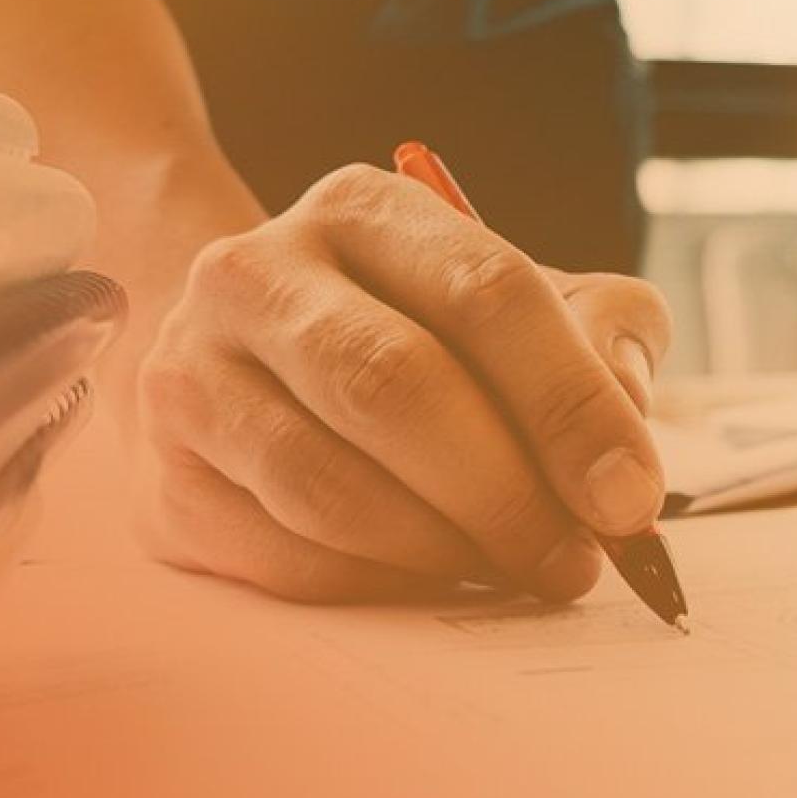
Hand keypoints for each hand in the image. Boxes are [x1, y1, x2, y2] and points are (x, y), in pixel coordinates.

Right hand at [135, 165, 672, 602]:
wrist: (248, 360)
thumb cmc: (420, 333)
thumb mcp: (524, 303)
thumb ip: (603, 337)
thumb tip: (626, 438)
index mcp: (365, 209)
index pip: (488, 292)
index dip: (570, 403)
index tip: (631, 499)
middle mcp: (258, 272)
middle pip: (397, 386)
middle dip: (509, 492)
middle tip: (576, 560)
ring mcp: (191, 374)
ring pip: (331, 487)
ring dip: (445, 551)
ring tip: (513, 570)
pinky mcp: (165, 481)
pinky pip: (285, 559)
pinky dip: (379, 588)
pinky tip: (430, 582)